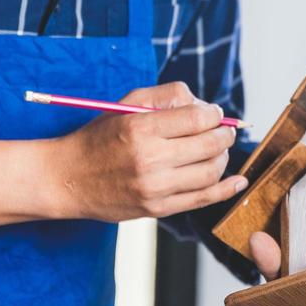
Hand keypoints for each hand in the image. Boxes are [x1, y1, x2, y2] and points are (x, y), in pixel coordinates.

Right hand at [46, 82, 245, 220]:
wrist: (68, 179)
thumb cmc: (99, 138)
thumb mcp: (126, 106)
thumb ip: (166, 96)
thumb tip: (204, 105)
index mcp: (141, 128)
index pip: (197, 118)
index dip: (215, 114)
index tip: (215, 114)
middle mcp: (149, 159)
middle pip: (209, 144)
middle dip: (225, 134)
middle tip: (225, 131)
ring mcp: (154, 188)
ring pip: (211, 172)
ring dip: (223, 158)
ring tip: (218, 150)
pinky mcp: (156, 209)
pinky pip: (202, 199)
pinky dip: (225, 190)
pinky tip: (238, 181)